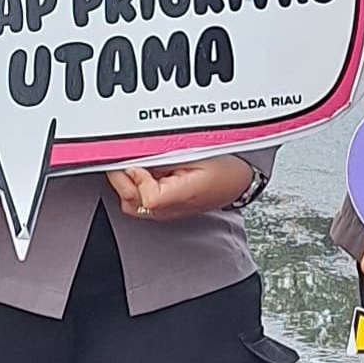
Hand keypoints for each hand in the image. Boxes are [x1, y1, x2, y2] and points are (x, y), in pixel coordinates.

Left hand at [105, 157, 253, 220]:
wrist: (239, 180)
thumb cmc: (226, 167)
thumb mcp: (198, 151)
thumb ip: (165, 154)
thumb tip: (136, 156)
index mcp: (182, 196)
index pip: (145, 196)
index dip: (137, 176)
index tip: (137, 160)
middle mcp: (169, 210)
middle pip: (130, 201)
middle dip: (124, 178)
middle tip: (129, 158)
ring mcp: (164, 212)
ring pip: (130, 203)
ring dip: (128, 182)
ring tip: (138, 164)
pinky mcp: (162, 208)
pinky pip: (138, 201)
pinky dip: (135, 186)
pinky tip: (143, 172)